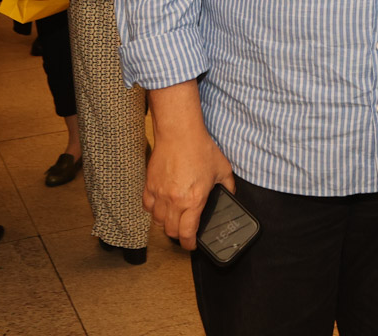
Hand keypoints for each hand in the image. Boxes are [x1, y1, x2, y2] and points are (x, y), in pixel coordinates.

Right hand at [144, 82, 235, 249]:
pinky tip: (160, 206)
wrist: (180, 133)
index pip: (187, 233)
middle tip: (184, 232)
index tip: (192, 245)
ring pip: (158, 221)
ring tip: (173, 219)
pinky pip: (147, 206)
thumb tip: (230, 195)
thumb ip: (228, 186)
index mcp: (194, 200)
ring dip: (166, 223)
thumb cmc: (201, 149)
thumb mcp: (223, 169)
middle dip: (178, 235)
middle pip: (171, 231)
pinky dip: (153, 211)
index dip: (189, 244)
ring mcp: (160, 194)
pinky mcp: (150, 185)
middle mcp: (175, 201)